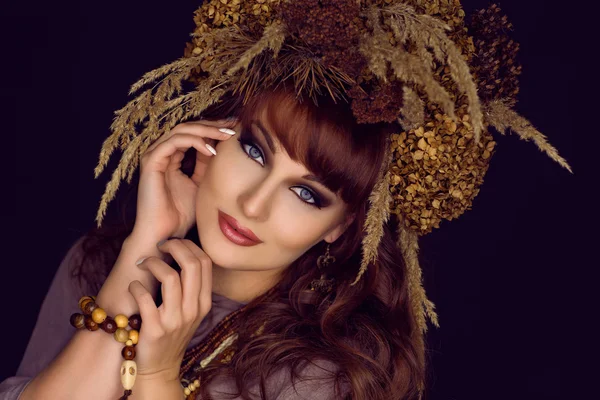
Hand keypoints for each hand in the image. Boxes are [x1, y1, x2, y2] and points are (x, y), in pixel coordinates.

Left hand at [128, 238, 212, 380]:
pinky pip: (145, 298)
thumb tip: (178, 251)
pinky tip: (133, 286)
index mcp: (204, 302)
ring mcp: (176, 320)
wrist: (160, 368)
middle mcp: (193, 309)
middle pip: (192, 264)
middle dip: (174, 246)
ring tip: (143, 263)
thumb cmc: (171, 333)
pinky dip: (136, 286)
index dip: (188, 245)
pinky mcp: (155, 329)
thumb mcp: (190, 311)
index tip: (172, 243)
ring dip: (153, 262)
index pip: (205, 262)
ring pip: (171, 277)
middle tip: (159, 246)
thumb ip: (189, 287)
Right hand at [131, 118, 237, 241]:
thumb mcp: (201, 185)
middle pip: (188, 128)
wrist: (165, 234)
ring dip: (207, 131)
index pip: (192, 134)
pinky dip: (195, 142)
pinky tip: (212, 150)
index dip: (213, 129)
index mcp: (171, 157)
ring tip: (226, 135)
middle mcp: (161, 153)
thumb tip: (223, 149)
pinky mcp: (151, 161)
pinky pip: (175, 142)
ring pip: (182, 131)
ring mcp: (154, 155)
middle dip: (212, 125)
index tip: (235, 129)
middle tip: (233, 125)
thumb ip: (207, 166)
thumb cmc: (181, 215)